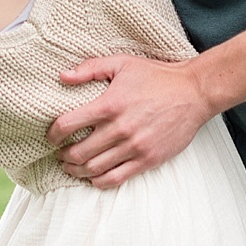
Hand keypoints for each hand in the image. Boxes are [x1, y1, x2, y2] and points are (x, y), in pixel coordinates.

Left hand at [47, 54, 216, 188]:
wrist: (193, 92)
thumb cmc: (156, 76)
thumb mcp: (121, 63)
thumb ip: (90, 68)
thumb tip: (62, 76)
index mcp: (109, 105)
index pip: (67, 125)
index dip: (53, 134)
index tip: (51, 136)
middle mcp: (119, 129)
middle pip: (78, 152)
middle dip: (63, 156)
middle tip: (60, 154)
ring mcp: (134, 147)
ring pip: (94, 169)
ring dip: (77, 171)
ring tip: (72, 167)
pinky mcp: (148, 160)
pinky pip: (116, 178)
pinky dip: (99, 181)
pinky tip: (93, 177)